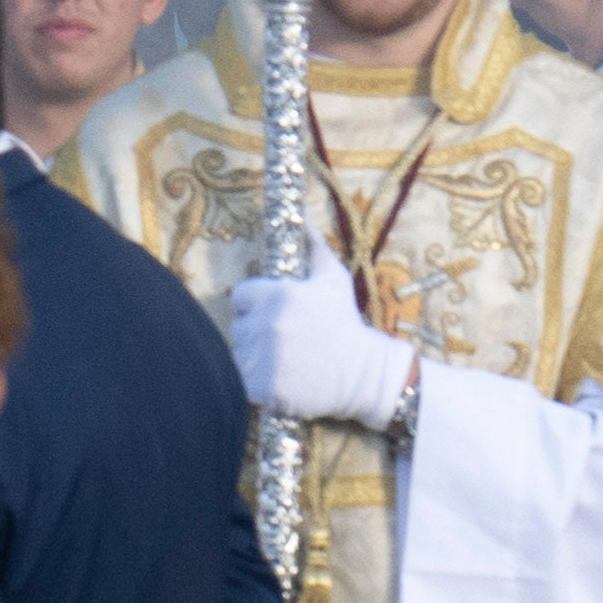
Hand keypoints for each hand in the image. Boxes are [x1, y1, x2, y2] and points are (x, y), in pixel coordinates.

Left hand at [224, 262, 413, 428]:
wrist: (363, 373)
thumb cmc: (345, 322)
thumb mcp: (334, 278)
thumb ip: (313, 246)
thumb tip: (301, 215)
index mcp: (279, 295)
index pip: (242, 296)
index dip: (256, 305)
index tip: (275, 315)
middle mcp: (267, 323)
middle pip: (239, 326)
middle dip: (255, 331)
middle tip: (284, 340)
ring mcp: (263, 357)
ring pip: (239, 353)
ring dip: (254, 357)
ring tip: (283, 361)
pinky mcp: (262, 387)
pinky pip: (242, 380)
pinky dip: (255, 382)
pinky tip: (278, 379)